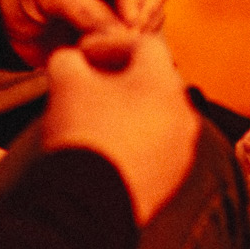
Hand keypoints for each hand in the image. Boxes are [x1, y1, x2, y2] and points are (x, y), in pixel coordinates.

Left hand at [0, 0, 172, 68]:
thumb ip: (86, 9)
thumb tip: (122, 34)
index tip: (129, 19)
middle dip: (145, 12)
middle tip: (126, 36)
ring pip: (153, 13)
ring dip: (138, 32)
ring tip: (106, 46)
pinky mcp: (117, 27)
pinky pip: (140, 36)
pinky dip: (130, 47)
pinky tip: (107, 54)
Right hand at [41, 31, 198, 225]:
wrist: (89, 204)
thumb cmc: (82, 134)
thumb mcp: (66, 85)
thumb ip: (69, 61)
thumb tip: (71, 60)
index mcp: (164, 83)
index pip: (144, 47)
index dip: (109, 44)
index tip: (81, 54)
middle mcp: (183, 112)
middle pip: (153, 82)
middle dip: (120, 76)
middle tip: (87, 83)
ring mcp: (182, 148)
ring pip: (156, 116)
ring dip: (129, 110)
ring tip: (95, 117)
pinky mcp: (173, 178)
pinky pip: (156, 148)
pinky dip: (135, 140)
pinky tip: (107, 148)